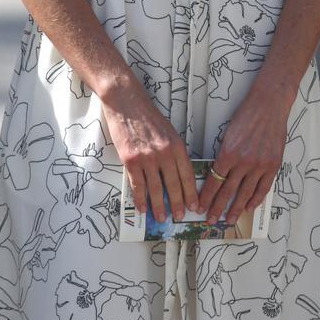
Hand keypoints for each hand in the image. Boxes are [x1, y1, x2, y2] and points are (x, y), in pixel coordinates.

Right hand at [101, 78, 198, 223]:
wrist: (125, 101)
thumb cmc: (146, 115)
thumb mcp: (168, 130)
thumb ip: (173, 151)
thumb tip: (176, 173)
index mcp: (176, 145)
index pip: (187, 174)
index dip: (191, 193)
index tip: (194, 206)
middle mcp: (164, 153)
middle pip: (174, 185)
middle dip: (178, 204)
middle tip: (179, 217)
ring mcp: (147, 158)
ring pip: (156, 189)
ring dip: (159, 206)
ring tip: (162, 217)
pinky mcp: (131, 160)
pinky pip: (138, 185)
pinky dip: (140, 199)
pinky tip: (142, 208)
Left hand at [198, 88, 291, 225]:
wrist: (269, 105)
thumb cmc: (247, 115)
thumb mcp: (229, 133)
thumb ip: (225, 155)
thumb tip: (218, 174)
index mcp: (229, 152)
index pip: (214, 181)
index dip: (207, 196)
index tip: (201, 206)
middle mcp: (244, 162)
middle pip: (228, 191)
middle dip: (217, 208)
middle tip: (211, 220)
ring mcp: (260, 165)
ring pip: (245, 194)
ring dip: (236, 209)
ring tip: (229, 219)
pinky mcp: (273, 165)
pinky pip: (263, 188)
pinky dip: (256, 200)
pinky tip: (249, 207)